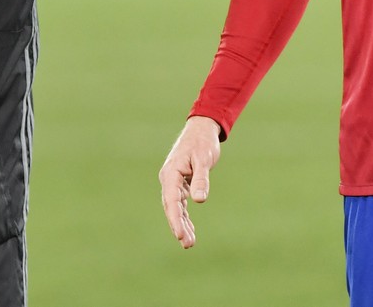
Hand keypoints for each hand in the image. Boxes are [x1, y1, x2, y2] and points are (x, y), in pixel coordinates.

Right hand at [158, 116, 221, 248]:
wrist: (201, 129)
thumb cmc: (202, 142)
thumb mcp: (203, 159)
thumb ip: (201, 179)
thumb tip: (199, 201)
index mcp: (171, 173)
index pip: (171, 200)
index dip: (175, 219)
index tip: (180, 235)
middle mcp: (169, 179)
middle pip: (171, 207)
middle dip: (178, 226)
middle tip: (187, 244)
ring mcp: (174, 182)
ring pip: (175, 207)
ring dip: (182, 224)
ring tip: (189, 243)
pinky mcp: (181, 183)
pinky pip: (181, 203)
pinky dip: (185, 216)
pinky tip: (190, 230)